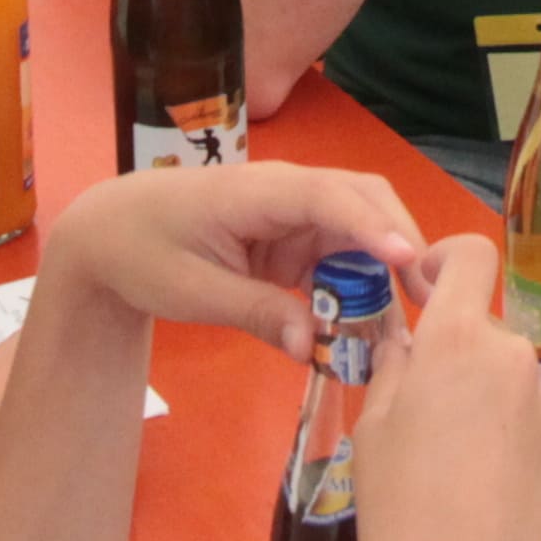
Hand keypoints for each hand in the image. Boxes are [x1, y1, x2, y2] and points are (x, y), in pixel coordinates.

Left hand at [46, 161, 425, 361]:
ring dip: (384, 271)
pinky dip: (358, 288)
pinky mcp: (292, 239)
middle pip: (363, 200)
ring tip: (405, 326)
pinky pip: (338, 257)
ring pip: (359, 230)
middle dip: (401, 242)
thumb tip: (311, 348)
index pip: (330, 198)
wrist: (109, 234)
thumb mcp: (191, 291)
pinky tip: (369, 328)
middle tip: (430, 300)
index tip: (410, 263)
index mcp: (258, 192)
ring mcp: (292, 214)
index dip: (373, 228)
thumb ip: (256, 313)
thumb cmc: (143, 252)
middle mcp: (287, 193)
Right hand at [349, 234, 540, 540]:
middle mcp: (512, 357)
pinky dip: (507, 439)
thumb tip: (407, 341)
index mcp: (458, 338)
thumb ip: (395, 366)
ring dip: (485, 399)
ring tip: (453, 465)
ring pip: (508, 382)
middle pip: (485, 332)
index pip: (472, 255)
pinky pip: (529, 424)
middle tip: (424, 412)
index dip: (449, 257)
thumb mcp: (374, 424)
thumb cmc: (396, 501)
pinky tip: (483, 491)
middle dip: (457, 355)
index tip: (426, 284)